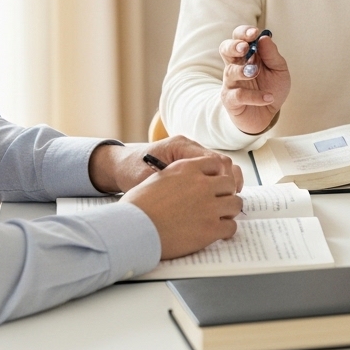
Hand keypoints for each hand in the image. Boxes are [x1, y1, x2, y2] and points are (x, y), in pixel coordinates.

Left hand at [88, 136, 233, 193]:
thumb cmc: (131, 171)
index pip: (214, 160)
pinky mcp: (191, 163)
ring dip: (225, 183)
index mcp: (179, 146)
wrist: (121, 165)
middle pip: (222, 161)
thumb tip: (191, 200)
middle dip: (229, 183)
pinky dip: (217, 184)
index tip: (222, 198)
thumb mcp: (147, 180)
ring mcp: (191, 153)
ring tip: (224, 202)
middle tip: (227, 203)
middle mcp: (189, 146)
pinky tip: (215, 199)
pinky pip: (212, 171)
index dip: (223, 180)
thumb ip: (169, 186)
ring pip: (221, 166)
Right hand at [122, 155, 243, 258]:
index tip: (215, 184)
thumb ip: (178, 177)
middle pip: (229, 183)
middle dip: (225, 193)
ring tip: (219, 217)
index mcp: (187, 168)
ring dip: (228, 210)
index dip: (217, 175)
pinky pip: (231, 226)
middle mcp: (201, 184)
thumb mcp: (156, 178)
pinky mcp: (210, 229)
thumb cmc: (137, 207)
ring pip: (235, 204)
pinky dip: (225, 230)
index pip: (216, 163)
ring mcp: (208, 206)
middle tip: (219, 202)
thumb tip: (189, 184)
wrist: (131, 229)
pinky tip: (217, 232)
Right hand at [219, 26, 289, 134]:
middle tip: (245, 48)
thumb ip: (272, 55)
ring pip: (230, 72)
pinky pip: (238, 95)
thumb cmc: (271, 87)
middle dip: (233, 46)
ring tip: (256, 72)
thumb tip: (264, 37)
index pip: (239, 37)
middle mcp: (236, 65)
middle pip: (225, 49)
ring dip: (243, 71)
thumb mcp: (279, 70)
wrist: (268, 115)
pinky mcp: (230, 100)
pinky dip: (255, 96)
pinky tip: (268, 97)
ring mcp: (231, 82)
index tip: (255, 32)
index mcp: (247, 54)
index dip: (244, 32)